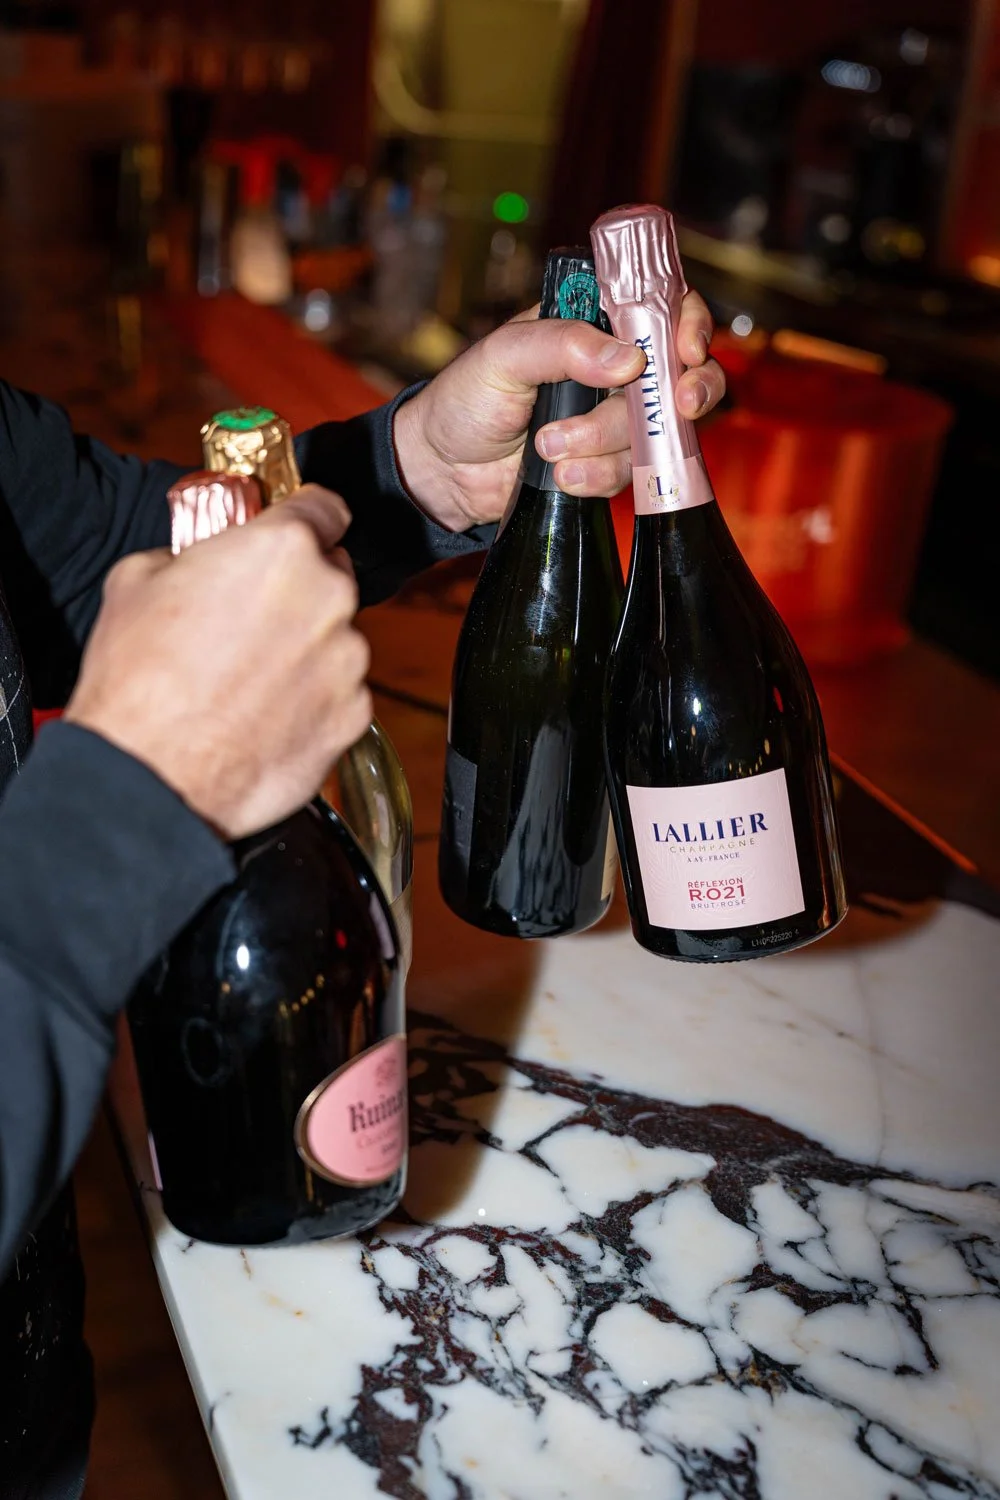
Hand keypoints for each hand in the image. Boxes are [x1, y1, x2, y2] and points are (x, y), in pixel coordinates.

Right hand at [64, 486, 371, 839]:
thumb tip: (199, 563)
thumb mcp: (137, 581)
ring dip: (304, 649)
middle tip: (248, 617)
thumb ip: (190, 556)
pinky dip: (312, 701)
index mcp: (282, 549)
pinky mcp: (353, 717)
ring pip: (336, 639)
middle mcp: (329, 599)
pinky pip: (339, 694)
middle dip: (298, 590)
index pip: (326, 509)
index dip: (307, 518)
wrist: (150, 775)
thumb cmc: (140, 683)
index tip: (299, 529)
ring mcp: (347, 662)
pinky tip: (264, 714)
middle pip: (331, 575)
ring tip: (247, 678)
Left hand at [393, 290, 725, 531]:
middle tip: (678, 409)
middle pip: (676, 374)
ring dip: (605, 445)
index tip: (687, 351)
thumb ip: (564, 346)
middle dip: (681, 395)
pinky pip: (629, 472)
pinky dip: (598, 476)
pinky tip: (561, 477)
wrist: (443, 471)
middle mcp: (612, 367)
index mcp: (591, 322)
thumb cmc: (465, 399)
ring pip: (652, 432)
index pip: (660, 306)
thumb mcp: (504, 356)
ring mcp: (612, 419)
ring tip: (548, 447)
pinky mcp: (606, 463)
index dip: (688, 324)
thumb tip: (627, 358)